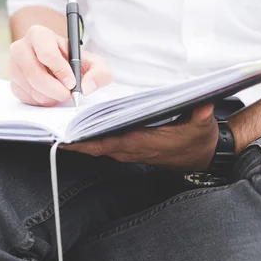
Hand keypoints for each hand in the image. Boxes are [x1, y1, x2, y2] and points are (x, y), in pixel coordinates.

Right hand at [9, 25, 111, 105]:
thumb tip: (86, 87)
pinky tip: (50, 94)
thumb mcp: (93, 62)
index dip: (60, 71)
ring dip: (49, 96)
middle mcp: (21, 47)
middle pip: (34, 73)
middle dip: (54, 89)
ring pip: (30, 88)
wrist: (58, 65)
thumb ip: (99, 72)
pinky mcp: (12, 82)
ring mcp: (13, 65)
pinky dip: (41, 101)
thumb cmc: (74, 61)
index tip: (72, 83)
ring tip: (61, 92)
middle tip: (68, 94)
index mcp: (39, 34)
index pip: (46, 53)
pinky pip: (25, 97)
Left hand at [62, 104, 219, 170]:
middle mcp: (136, 150)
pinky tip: (83, 133)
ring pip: (102, 148)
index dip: (90, 142)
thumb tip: (202, 105)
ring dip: (83, 142)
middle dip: (78, 142)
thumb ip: (201, 115)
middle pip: (100, 147)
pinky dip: (94, 142)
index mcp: (147, 143)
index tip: (69, 139)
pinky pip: (109, 148)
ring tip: (62, 131)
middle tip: (55, 132)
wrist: (204, 156)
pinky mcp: (135, 150)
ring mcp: (134, 152)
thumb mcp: (203, 126)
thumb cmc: (200, 140)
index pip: (112, 143)